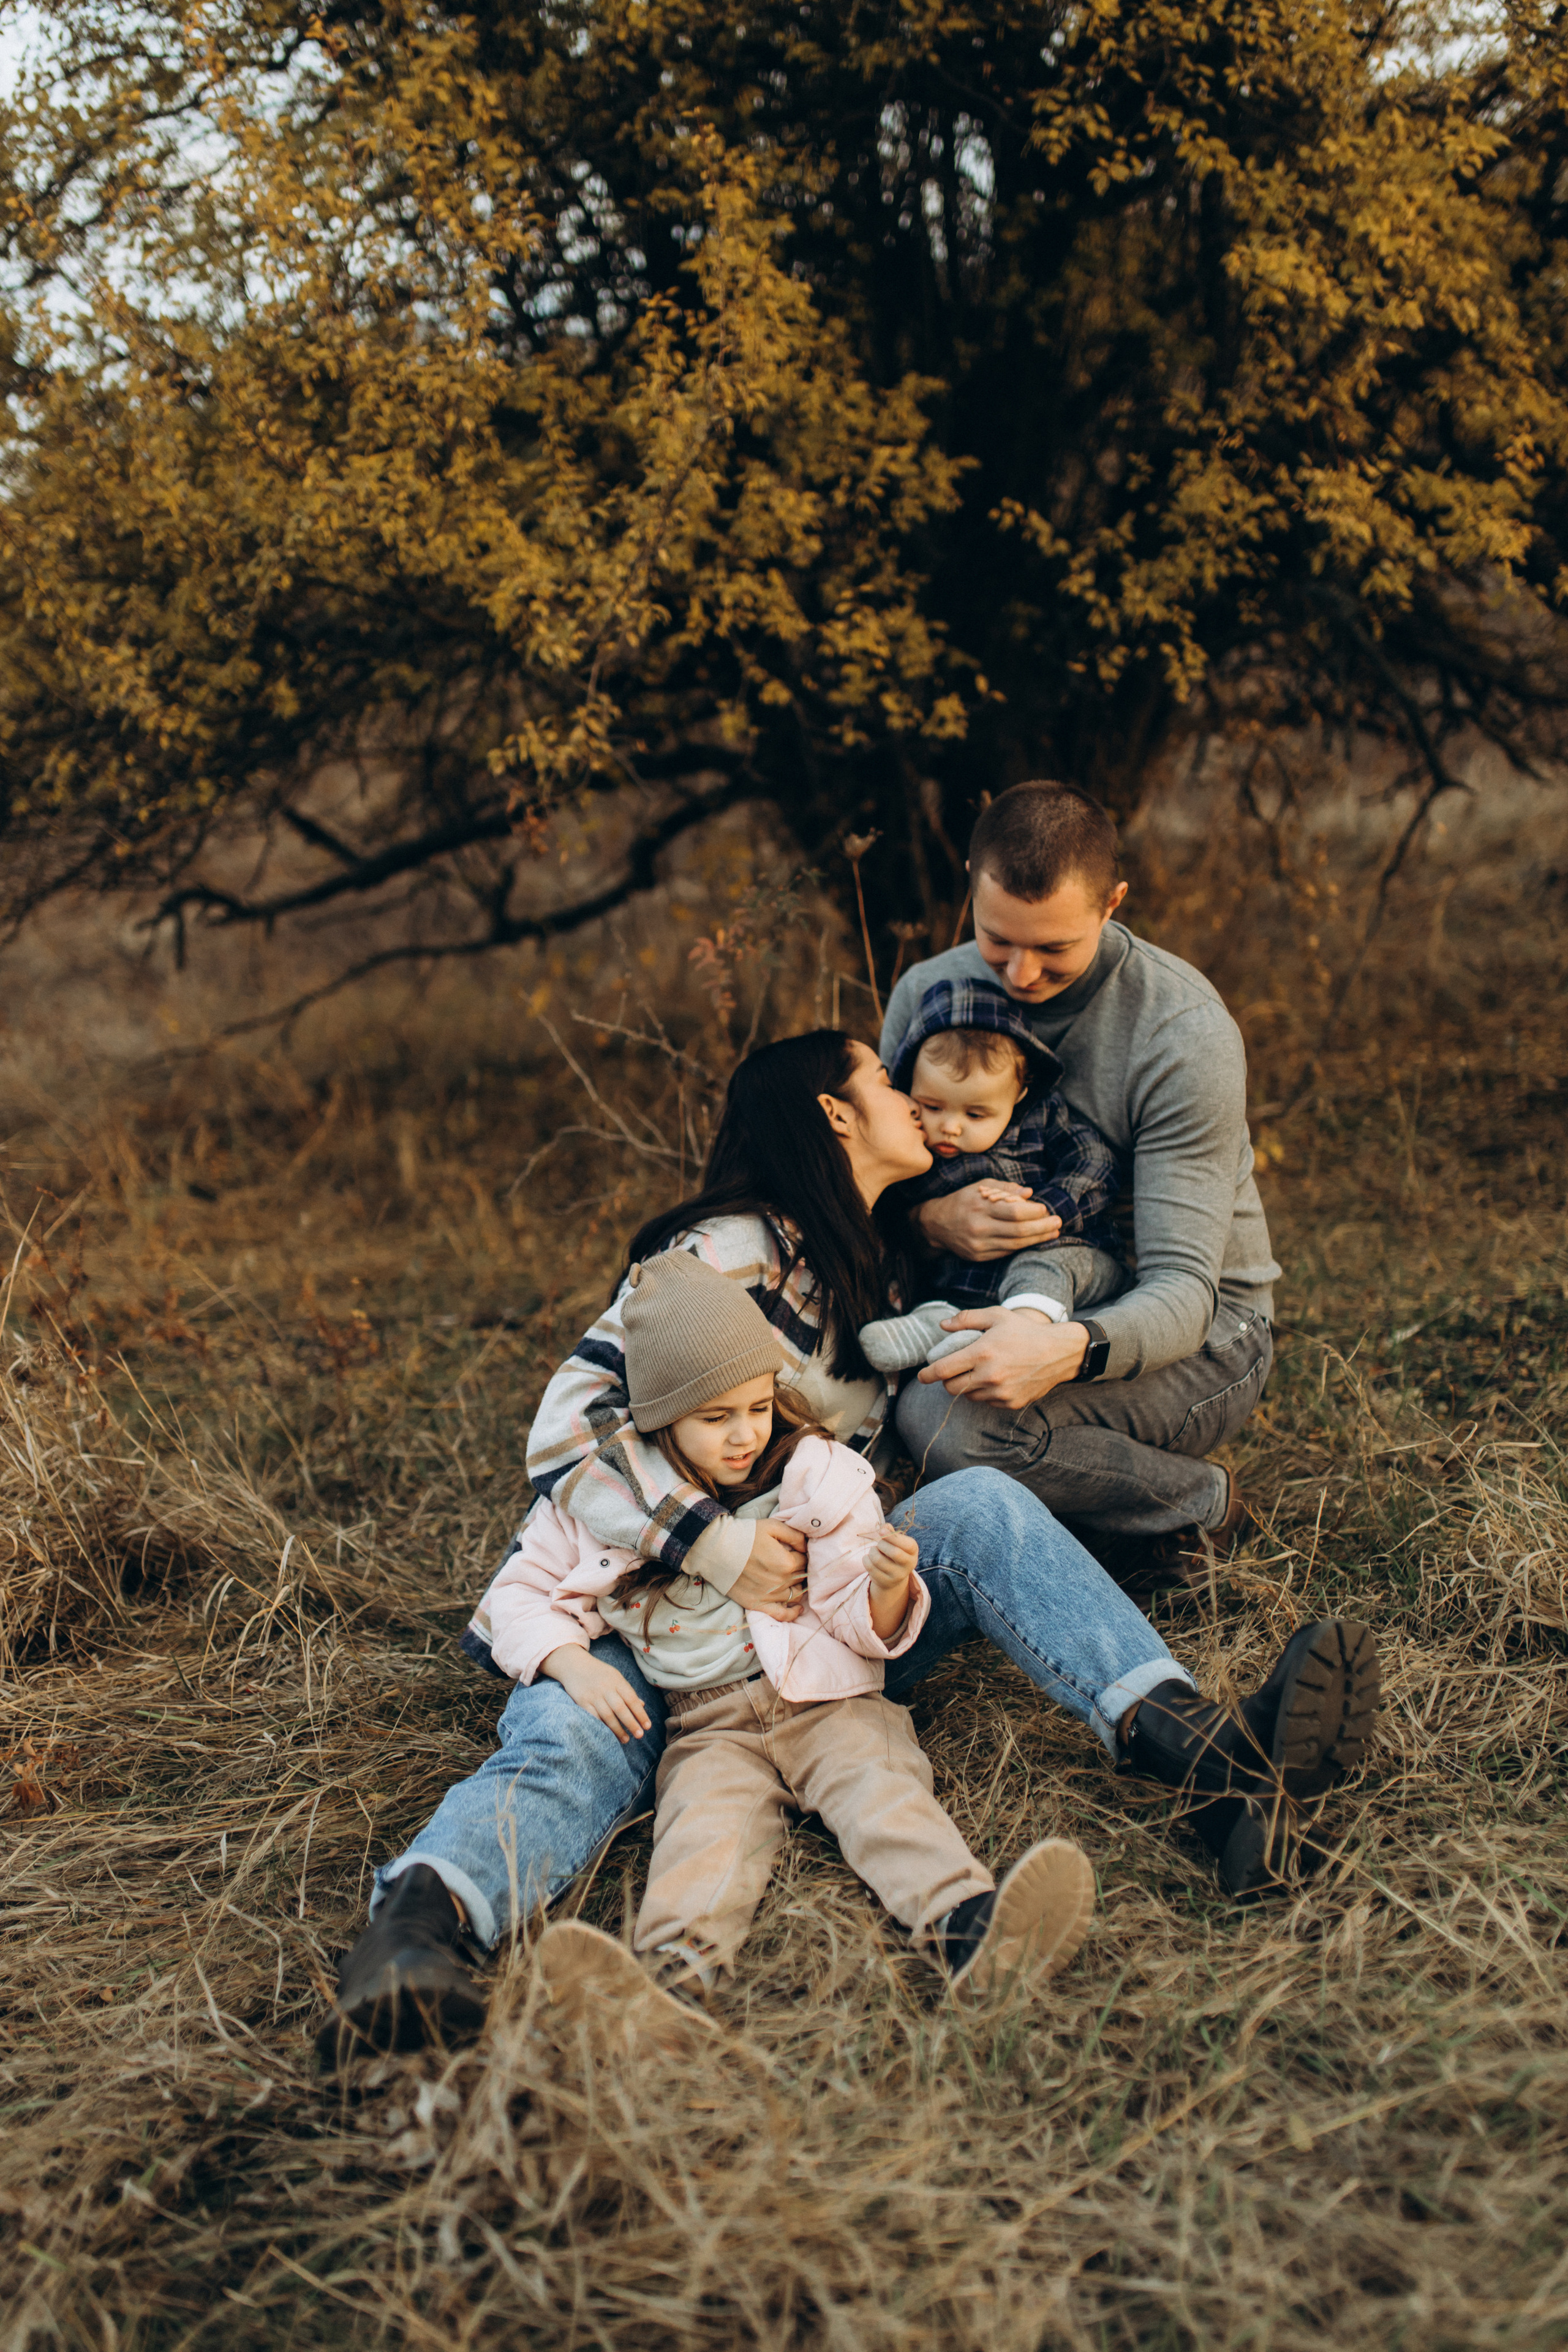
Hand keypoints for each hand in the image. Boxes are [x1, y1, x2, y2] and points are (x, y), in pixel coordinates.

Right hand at [539, 1645, 651, 1743]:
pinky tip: (608, 1734)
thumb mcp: (615, 1676)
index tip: (647, 1726)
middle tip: (640, 1735)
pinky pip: (593, 1717)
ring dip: (617, 1729)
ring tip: (626, 1739)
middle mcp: (606, 1688)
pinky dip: (601, 1726)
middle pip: (620, 1708)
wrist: (574, 1664)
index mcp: (617, 1680)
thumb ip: (627, 1691)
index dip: (640, 1713)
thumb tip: (642, 1705)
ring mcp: (593, 1695)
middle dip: (631, 1723)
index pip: (631, 1699)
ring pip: (607, 1715)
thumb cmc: (599, 1672)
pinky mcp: (582, 1701)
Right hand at [729, 1517, 807, 1620]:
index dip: (801, 1554)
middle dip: (800, 1569)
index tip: (795, 1551)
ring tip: (793, 1580)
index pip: (805, 1561)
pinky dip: (792, 1613)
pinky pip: (781, 1615)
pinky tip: (797, 1609)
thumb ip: (795, 1535)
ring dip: (796, 1586)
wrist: (717, 1549)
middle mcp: (781, 1582)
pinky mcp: (757, 1604)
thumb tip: (806, 1546)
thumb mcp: (772, 1526)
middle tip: (792, 1563)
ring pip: (795, 1595)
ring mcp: (769, 1596)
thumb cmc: (745, 1535)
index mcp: (787, 1563)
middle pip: (801, 1578)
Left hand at [866, 1528, 919, 1592]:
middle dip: (882, 1544)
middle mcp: (908, 1565)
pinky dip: (866, 1559)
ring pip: (878, 1560)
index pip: (907, 1545)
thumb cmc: (894, 1552)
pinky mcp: (885, 1581)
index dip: (892, 1537)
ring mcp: (897, 1575)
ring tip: (874, 1551)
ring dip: (872, 1551)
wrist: (893, 1576)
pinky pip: (870, 1568)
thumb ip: (890, 1532)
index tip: (881, 1530)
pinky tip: (869, 1559)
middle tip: (879, 1544)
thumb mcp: (896, 1542)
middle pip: (894, 1552)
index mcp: (913, 1551)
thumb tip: (884, 1527)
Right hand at [915, 1182, 1062, 1263]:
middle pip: (1018, 1231)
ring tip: (1052, 1233)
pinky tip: (1034, 1240)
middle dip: (1042, 1227)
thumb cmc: (962, 1200)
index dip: (1033, 1212)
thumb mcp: (980, 1187)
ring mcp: (979, 1245)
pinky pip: (1006, 1251)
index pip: (1013, 1212)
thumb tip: (1028, 1193)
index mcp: (980, 1207)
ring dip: (1037, 1239)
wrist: (936, 1224)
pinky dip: (1022, 1246)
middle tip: (1057, 1222)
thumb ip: (1005, 1188)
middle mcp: (979, 1227)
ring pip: (1015, 1244)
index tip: (1045, 1208)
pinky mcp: (979, 1256)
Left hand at [915, 1309, 1089, 1408]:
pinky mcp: (1010, 1403)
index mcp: (982, 1353)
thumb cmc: (1026, 1331)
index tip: (922, 1376)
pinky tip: (995, 1380)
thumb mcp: (997, 1315)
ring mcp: (1000, 1392)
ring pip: (969, 1396)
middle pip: (952, 1387)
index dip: (928, 1374)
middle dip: (947, 1380)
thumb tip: (943, 1326)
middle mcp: (989, 1376)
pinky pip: (987, 1402)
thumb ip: (967, 1319)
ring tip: (978, 1372)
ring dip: (967, 1386)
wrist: (1059, 1352)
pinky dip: (985, 1394)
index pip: (943, 1370)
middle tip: (953, 1370)